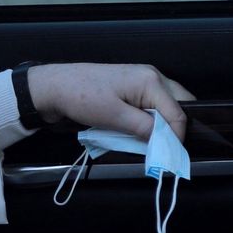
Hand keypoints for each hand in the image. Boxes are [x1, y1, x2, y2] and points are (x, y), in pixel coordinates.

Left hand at [25, 63, 192, 141]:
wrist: (54, 86)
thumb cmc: (81, 98)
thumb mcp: (114, 117)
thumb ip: (145, 128)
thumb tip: (167, 142)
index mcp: (150, 81)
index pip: (178, 113)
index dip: (177, 137)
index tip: (170, 156)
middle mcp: (152, 76)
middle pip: (178, 105)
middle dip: (175, 128)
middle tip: (167, 148)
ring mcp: (142, 80)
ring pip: (166, 105)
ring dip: (163, 124)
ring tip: (154, 142)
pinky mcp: (132, 87)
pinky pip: (152, 104)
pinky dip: (151, 119)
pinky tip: (143, 132)